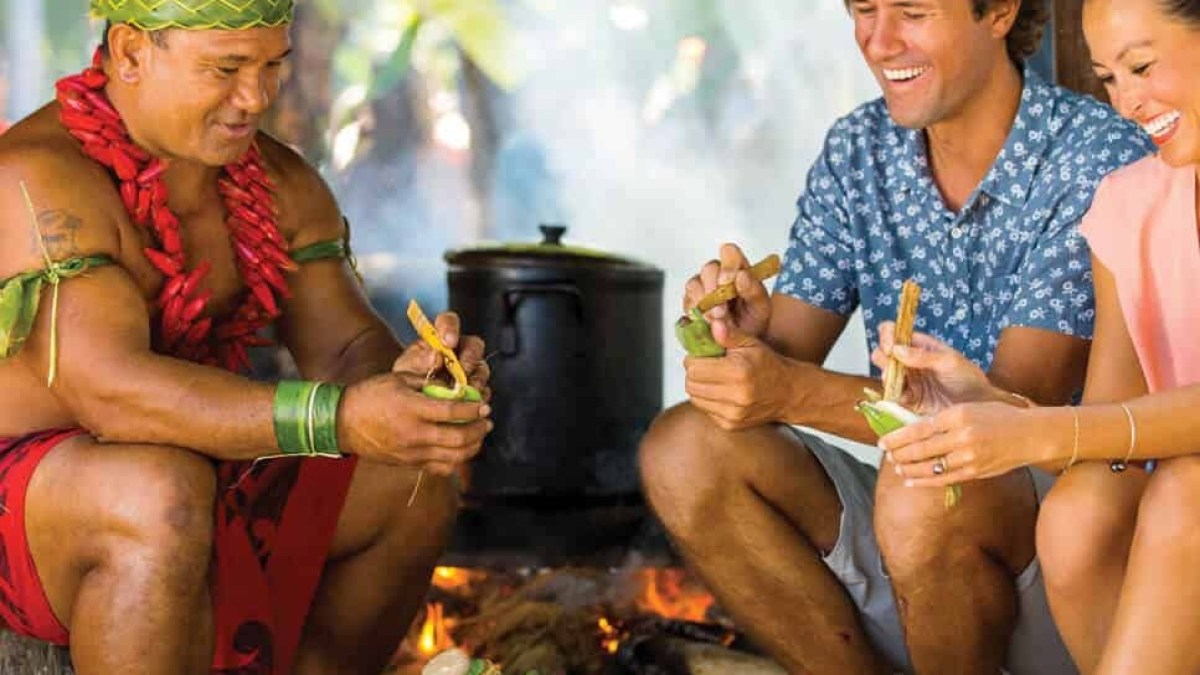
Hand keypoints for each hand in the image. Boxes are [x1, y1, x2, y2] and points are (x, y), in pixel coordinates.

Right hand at [341, 370, 492, 475]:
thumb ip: (428, 381)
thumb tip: (455, 385)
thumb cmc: (371, 395)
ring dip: (473, 445)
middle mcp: (414, 434)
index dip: (473, 408)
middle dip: (479, 428)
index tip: (483, 404)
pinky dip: (458, 460)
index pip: (452, 411)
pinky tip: (463, 449)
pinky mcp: (410, 463)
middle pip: (458, 438)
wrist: (343, 422)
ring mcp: (412, 452)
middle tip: (487, 419)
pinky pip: (442, 468)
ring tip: (480, 433)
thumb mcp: (398, 378)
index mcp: (411, 408)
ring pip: (454, 456)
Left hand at [393, 311, 491, 400]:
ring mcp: (470, 369)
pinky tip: (466, 405)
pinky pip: (483, 391)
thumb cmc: (408, 377)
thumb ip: (418, 360)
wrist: (409, 401)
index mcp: (440, 336)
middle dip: (469, 359)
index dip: (451, 328)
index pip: (449, 322)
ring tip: (462, 393)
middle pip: (474, 346)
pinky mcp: (476, 388)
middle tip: (461, 372)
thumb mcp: (406, 368)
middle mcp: (459, 349)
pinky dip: (476, 399)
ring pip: (482, 370)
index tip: (448, 342)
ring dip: (474, 382)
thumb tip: (435, 356)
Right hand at [683, 243, 771, 338]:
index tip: (728, 281)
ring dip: (703, 303)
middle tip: (722, 310)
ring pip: (694, 284)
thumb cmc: (753, 318)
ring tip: (715, 319)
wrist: (743, 339)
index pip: (729, 252)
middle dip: (713, 289)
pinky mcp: (691, 302)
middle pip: (708, 269)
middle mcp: (718, 274)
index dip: (727, 264)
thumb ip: (754, 290)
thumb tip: (741, 276)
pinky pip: (686, 302)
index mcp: (737, 268)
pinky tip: (705, 321)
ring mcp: (702, 287)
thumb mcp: (761, 306)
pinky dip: (694, 313)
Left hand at [684, 320, 793, 429]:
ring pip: (695, 398)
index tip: (701, 354)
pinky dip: (707, 399)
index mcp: (738, 372)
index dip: (693, 358)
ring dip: (699, 386)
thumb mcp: (751, 343)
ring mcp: (733, 413)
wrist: (788, 393)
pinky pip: (704, 410)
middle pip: (691, 384)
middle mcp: (735, 395)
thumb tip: (713, 323)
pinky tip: (720, 391)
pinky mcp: (730, 424)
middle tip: (705, 365)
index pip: (694, 368)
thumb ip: (729, 334)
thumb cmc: (769, 366)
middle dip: (694, 372)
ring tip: (713, 378)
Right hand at [870, 323, 992, 414]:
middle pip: (884, 354)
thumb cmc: (969, 379)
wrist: (979, 407)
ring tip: (900, 386)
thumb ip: (923, 356)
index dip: (887, 336)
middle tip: (892, 369)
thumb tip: (897, 349)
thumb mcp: (950, 362)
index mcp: (920, 346)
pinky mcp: (909, 400)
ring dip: (888, 379)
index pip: (895, 333)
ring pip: (886, 375)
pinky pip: (893, 397)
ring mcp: (909, 381)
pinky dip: (895, 397)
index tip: (890, 348)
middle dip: (883, 359)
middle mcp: (910, 362)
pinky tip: (906, 399)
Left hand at [878, 402, 1043, 486]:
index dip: (897, 437)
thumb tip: (912, 431)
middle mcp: (962, 437)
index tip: (882, 440)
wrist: (1029, 435)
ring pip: (930, 466)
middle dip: (899, 453)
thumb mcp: (968, 409)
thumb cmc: (997, 417)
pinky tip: (910, 480)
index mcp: (958, 415)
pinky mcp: (975, 472)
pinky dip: (924, 481)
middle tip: (885, 454)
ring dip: (908, 468)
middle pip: (921, 449)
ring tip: (896, 466)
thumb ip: (942, 420)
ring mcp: (969, 457)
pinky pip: (943, 479)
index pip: (919, 428)